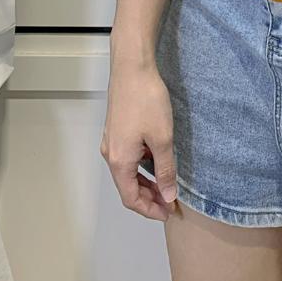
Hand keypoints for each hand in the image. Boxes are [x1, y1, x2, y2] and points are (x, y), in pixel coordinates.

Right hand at [101, 60, 180, 221]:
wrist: (132, 68)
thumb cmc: (146, 100)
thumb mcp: (162, 138)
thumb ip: (165, 170)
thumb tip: (167, 196)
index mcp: (120, 161)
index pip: (131, 198)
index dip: (150, 210)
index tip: (169, 212)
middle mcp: (111, 154)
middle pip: (127, 187)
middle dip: (148, 198)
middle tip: (171, 202)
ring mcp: (112, 141)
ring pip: (127, 173)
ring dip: (145, 183)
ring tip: (166, 185)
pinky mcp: (116, 130)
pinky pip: (128, 158)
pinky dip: (142, 167)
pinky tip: (157, 162)